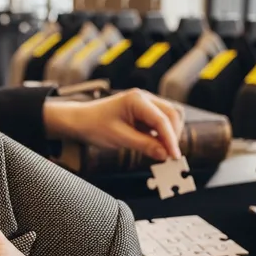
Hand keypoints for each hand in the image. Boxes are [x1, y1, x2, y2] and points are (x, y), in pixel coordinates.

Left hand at [43, 88, 183, 160]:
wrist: (80, 121)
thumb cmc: (95, 126)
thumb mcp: (119, 138)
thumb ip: (144, 145)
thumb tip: (165, 155)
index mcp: (137, 100)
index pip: (161, 119)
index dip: (170, 139)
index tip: (174, 156)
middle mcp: (144, 98)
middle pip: (172, 115)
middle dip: (173, 136)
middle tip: (169, 157)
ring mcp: (146, 104)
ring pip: (169, 118)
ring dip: (170, 135)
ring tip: (163, 153)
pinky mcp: (145, 113)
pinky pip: (160, 123)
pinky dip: (162, 135)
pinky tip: (157, 147)